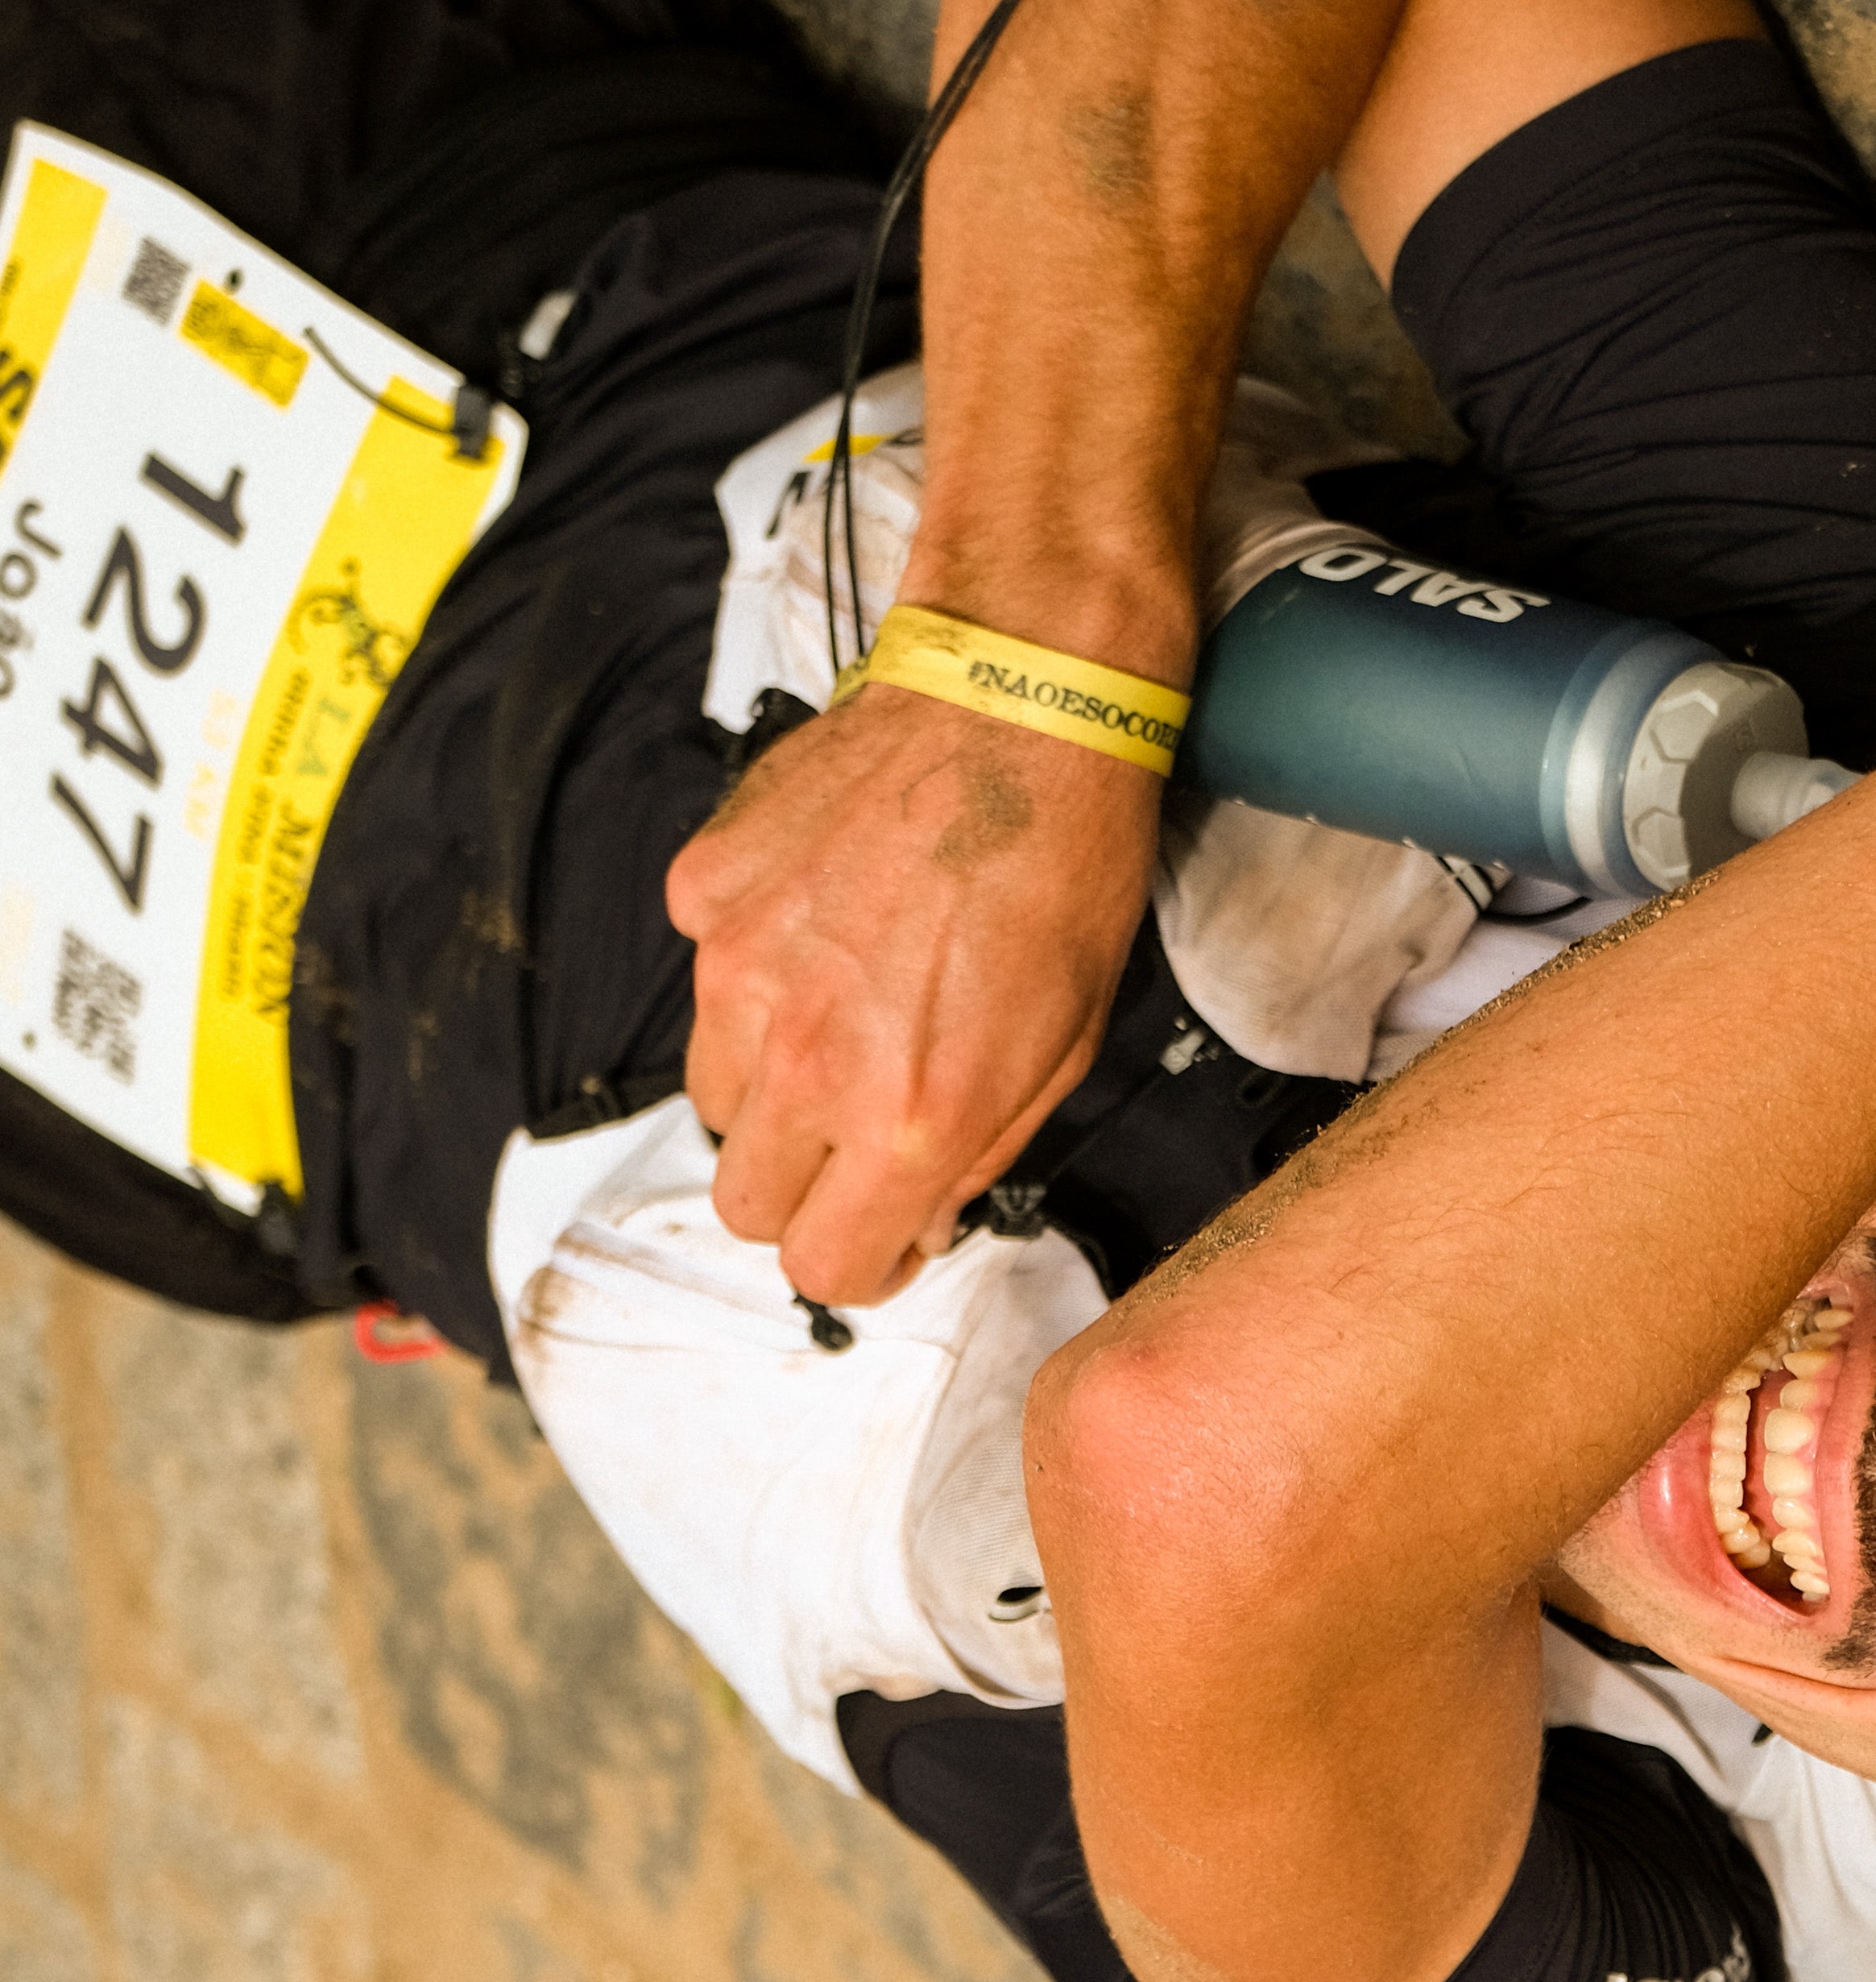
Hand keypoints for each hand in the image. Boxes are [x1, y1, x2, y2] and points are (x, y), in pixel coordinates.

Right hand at [668, 679, 1162, 1304]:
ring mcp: (739, 971)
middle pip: (745, 1201)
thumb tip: (918, 1213)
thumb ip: (974, 1151)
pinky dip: (754, 976)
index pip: (822, 1266)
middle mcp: (807, 1057)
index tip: (879, 1235)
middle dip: (802, 1192)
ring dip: (770, 1092)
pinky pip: (706, 979)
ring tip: (849, 1023)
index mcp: (906, 1114)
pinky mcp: (707, 894)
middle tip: (857, 1142)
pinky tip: (831, 928)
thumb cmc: (1063, 865)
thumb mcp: (1060, 1051)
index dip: (857, 1263)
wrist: (1020, 715)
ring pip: (714, 1099)